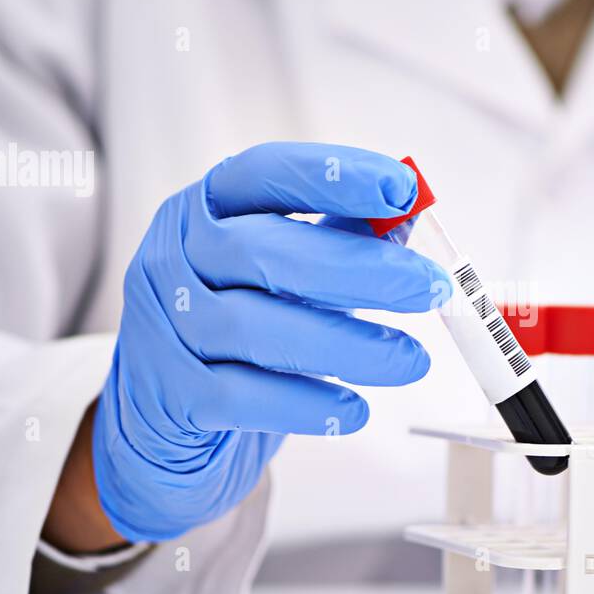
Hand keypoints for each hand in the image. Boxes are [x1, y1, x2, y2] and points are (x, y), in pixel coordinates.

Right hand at [91, 142, 446, 541]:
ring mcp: (165, 325)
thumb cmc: (237, 335)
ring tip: (410, 361)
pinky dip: (307, 404)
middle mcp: (175, 257)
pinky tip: (353, 411)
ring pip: (257, 328)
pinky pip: (243, 395)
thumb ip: (336, 240)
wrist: (164, 421)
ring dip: (347, 345)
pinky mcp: (170, 393)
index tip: (403, 189)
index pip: (266, 172)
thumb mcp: (280, 277)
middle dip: (360, 269)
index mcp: (206, 209)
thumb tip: (407, 220)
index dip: (335, 176)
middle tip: (429, 288)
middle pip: (267, 252)